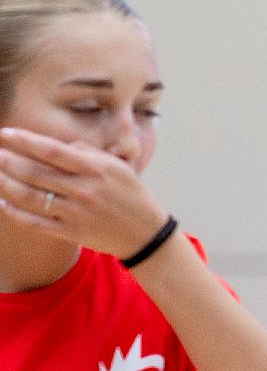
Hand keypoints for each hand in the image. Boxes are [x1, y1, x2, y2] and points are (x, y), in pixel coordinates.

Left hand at [0, 128, 169, 257]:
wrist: (147, 236)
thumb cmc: (132, 197)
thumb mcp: (118, 167)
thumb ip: (88, 153)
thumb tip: (59, 145)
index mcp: (95, 170)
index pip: (51, 150)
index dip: (24, 141)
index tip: (5, 134)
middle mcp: (84, 190)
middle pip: (34, 172)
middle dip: (7, 160)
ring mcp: (76, 213)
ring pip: (30, 196)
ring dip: (5, 184)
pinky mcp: (72, 233)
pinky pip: (35, 222)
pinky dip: (15, 212)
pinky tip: (3, 202)